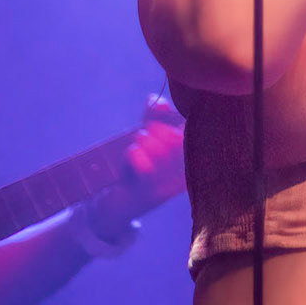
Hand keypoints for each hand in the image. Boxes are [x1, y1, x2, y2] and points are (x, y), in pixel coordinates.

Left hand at [88, 97, 186, 234]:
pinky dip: (134, 154)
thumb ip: (154, 117)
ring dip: (143, 140)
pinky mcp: (146, 195)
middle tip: (144, 133)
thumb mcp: (146, 139)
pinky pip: (144, 167)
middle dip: (157, 129)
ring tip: (136, 144)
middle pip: (176, 140)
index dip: (175, 118)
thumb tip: (156, 100)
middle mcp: (183, 176)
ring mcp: (166, 187)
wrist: (114, 204)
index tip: (159, 112)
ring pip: (159, 151)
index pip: (191, 133)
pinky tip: (131, 154)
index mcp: (189, 161)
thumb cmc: (134, 169)